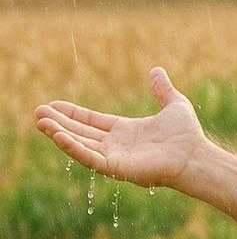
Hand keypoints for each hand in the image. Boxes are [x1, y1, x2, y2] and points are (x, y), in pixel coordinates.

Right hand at [34, 67, 207, 188]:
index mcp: (126, 131)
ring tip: (40, 122)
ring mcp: (115, 158)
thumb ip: (162, 90)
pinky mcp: (116, 168)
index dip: (74, 114)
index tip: (54, 105)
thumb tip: (156, 70)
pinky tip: (59, 136)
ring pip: (80, 145)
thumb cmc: (188, 135)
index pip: (93, 122)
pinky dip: (73, 148)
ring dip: (60, 134)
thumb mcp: (174, 104)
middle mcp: (117, 145)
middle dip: (59, 123)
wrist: (196, 155)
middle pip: (81, 133)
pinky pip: (90, 158)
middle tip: (37, 113)